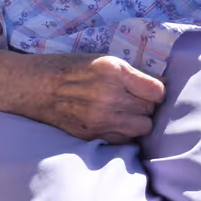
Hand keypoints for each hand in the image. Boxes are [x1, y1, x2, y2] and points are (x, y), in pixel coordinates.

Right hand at [27, 53, 167, 142]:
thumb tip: (163, 84)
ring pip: (141, 129)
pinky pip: (124, 140)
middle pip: (150, 111)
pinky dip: (124, 133)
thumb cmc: (72, 68)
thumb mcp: (104, 60)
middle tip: (134, 100)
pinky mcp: (92, 135)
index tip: (150, 90)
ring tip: (126, 112)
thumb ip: (133, 73)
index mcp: (114, 72)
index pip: (157, 92)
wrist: (36, 87)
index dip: (156, 91)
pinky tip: (114, 122)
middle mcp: (108, 96)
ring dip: (138, 121)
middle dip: (146, 106)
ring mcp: (100, 119)